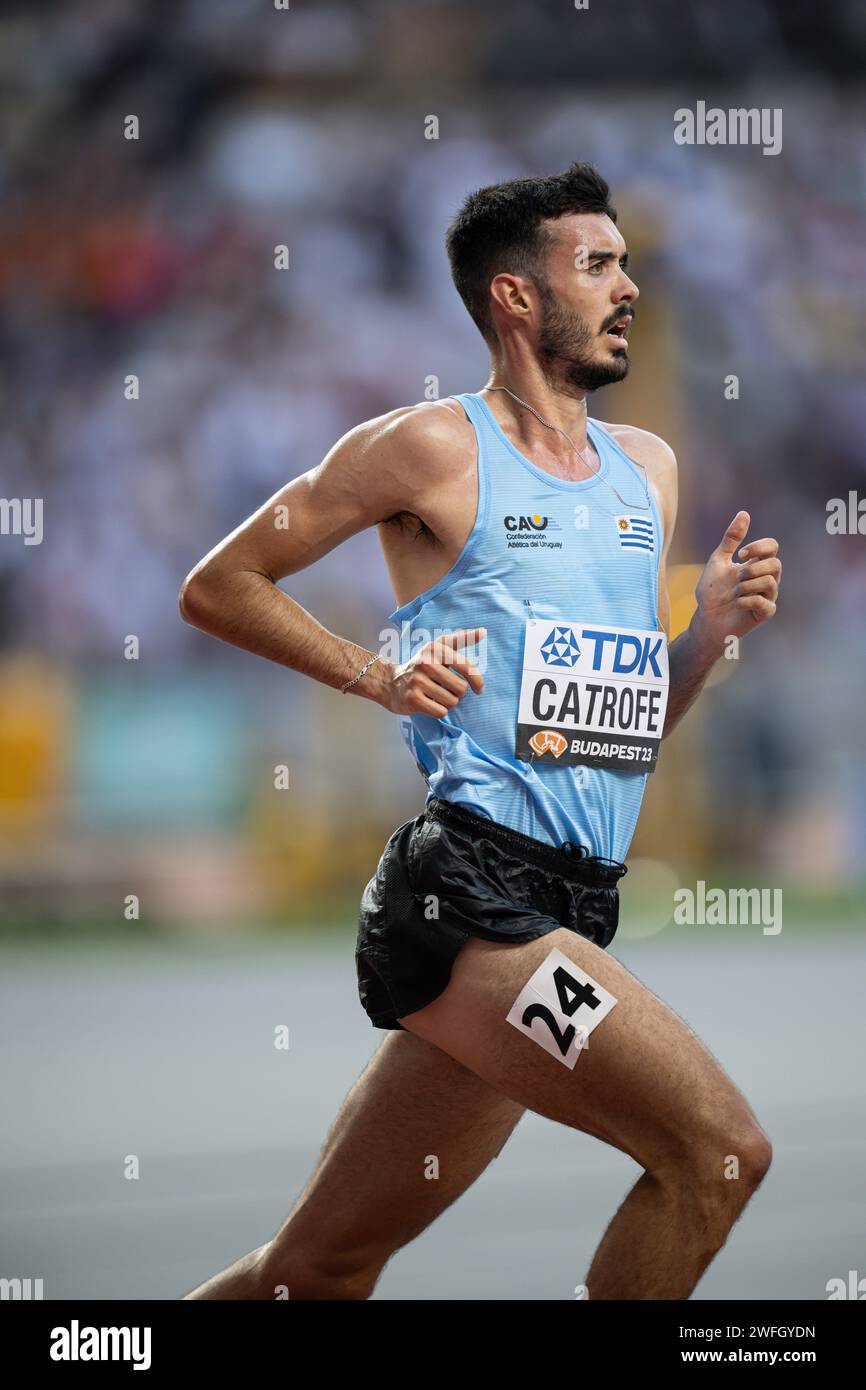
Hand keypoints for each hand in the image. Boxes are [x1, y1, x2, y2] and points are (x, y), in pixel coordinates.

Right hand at [384, 627, 485, 716]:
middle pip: (461, 688)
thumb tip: (483, 631)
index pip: (467, 666)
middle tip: (447, 690)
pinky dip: (439, 711)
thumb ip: (461, 639)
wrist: (389, 682)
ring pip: (452, 702)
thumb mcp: (438, 648)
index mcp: (435, 648)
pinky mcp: (413, 699)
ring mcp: (418, 681)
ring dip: (448, 703)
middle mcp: (426, 662)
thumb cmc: (421, 666)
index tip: (478, 689)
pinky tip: (430, 704)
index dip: (477, 681)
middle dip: (458, 693)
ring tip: (436, 696)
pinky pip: (441, 712)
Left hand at [690, 511, 780, 656]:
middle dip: (753, 568)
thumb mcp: (718, 560)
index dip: (759, 547)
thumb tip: (744, 513)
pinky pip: (765, 603)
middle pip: (776, 564)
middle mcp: (766, 579)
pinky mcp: (765, 613)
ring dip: (747, 585)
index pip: (772, 547)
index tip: (741, 554)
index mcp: (756, 564)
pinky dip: (748, 600)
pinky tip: (737, 603)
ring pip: (771, 582)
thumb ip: (731, 539)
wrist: (706, 619)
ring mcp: (767, 596)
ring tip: (735, 592)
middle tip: (737, 577)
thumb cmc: (713, 591)